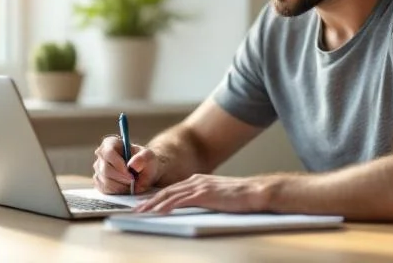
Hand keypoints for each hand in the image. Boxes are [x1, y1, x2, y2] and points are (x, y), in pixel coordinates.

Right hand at [92, 135, 158, 194]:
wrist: (145, 173)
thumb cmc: (146, 162)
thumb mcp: (149, 157)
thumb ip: (143, 158)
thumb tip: (133, 164)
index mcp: (111, 143)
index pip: (109, 153)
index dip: (118, 164)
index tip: (130, 174)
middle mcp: (101, 155)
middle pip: (105, 169)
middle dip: (121, 178)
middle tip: (133, 182)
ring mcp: (98, 168)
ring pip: (105, 181)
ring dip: (120, 186)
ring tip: (131, 185)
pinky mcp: (98, 181)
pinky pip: (104, 189)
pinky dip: (116, 191)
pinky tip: (125, 188)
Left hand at [134, 174, 270, 212]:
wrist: (255, 191)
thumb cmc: (240, 196)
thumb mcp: (217, 195)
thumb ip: (204, 197)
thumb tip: (192, 205)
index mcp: (198, 180)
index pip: (172, 189)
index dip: (157, 196)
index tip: (146, 204)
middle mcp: (196, 180)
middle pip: (167, 190)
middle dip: (150, 200)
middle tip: (137, 209)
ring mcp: (199, 186)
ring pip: (170, 195)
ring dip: (154, 204)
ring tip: (142, 212)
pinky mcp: (204, 194)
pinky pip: (181, 200)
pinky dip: (167, 206)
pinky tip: (159, 212)